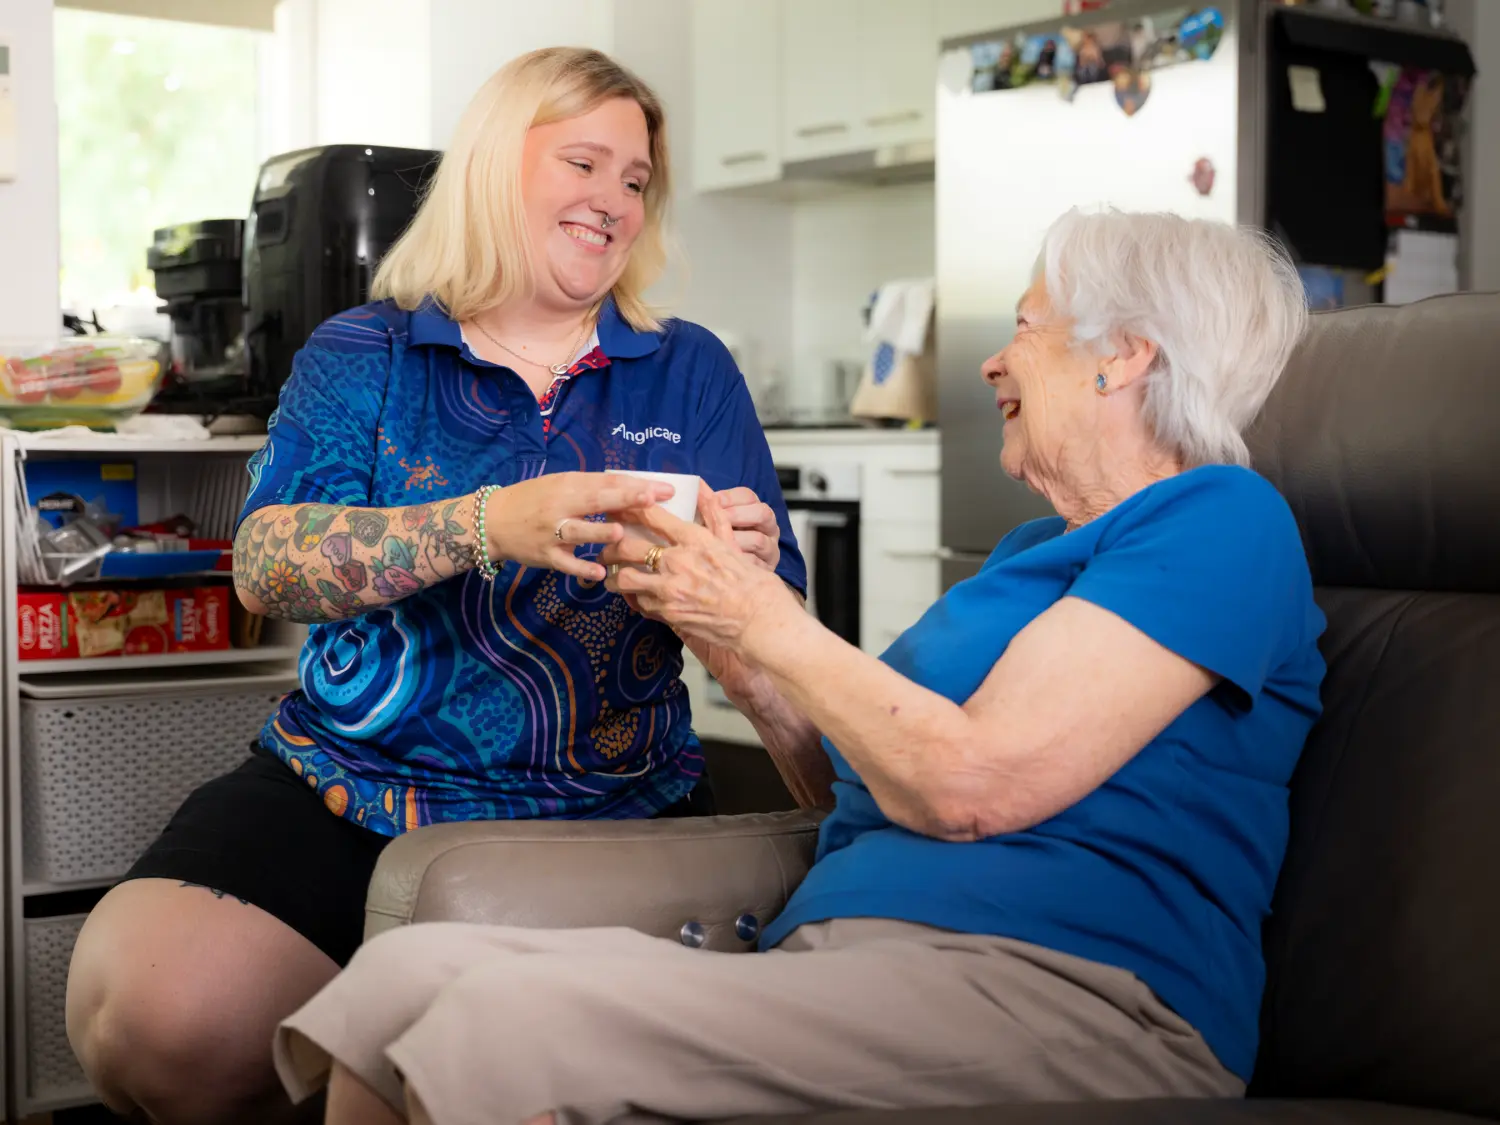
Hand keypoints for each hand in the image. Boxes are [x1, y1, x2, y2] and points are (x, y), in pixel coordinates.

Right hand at [482, 472, 673, 581]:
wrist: (492, 521)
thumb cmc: (533, 500)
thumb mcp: (560, 485)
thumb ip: (591, 487)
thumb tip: (632, 485)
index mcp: (567, 485)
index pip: (605, 482)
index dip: (634, 485)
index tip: (663, 488)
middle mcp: (560, 506)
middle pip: (595, 501)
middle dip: (626, 500)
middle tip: (654, 500)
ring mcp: (552, 532)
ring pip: (578, 532)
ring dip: (599, 533)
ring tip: (621, 534)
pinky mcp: (546, 556)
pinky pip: (566, 563)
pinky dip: (582, 567)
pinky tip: (600, 572)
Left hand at [600, 482, 798, 656]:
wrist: (759, 620)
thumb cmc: (751, 583)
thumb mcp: (731, 542)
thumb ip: (713, 514)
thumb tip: (704, 489)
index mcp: (694, 540)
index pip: (650, 516)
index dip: (628, 508)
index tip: (617, 506)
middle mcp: (677, 562)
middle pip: (627, 546)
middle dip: (610, 545)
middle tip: (605, 545)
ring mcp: (670, 590)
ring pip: (624, 578)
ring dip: (615, 575)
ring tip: (612, 574)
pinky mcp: (668, 614)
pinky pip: (638, 602)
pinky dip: (632, 597)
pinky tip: (633, 594)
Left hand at [714, 486, 779, 570]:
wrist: (737, 576)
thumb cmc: (726, 543)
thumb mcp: (719, 522)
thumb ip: (711, 505)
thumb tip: (697, 485)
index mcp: (756, 510)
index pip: (748, 496)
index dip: (729, 497)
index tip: (712, 502)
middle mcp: (768, 527)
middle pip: (762, 513)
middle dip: (736, 515)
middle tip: (717, 522)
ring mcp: (770, 548)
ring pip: (758, 540)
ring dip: (736, 541)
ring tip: (718, 544)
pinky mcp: (768, 568)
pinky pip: (755, 564)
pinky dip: (739, 562)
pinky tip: (724, 562)